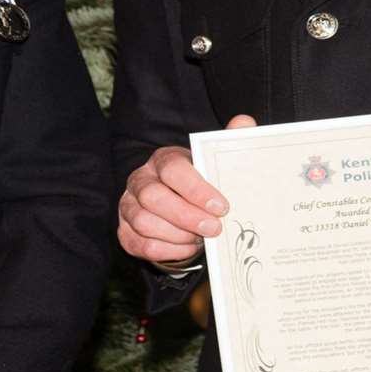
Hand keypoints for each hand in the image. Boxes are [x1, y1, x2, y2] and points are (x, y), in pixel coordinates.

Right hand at [116, 114, 251, 262]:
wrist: (179, 210)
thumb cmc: (199, 185)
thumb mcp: (213, 164)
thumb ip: (229, 142)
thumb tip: (244, 121)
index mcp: (162, 160)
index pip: (173, 170)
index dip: (196, 189)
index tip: (221, 207)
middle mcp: (140, 180)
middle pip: (153, 197)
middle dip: (186, 216)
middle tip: (215, 229)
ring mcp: (128, 206)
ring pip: (145, 223)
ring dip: (178, 235)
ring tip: (201, 238)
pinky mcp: (126, 232)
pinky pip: (143, 245)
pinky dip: (169, 250)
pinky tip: (187, 247)